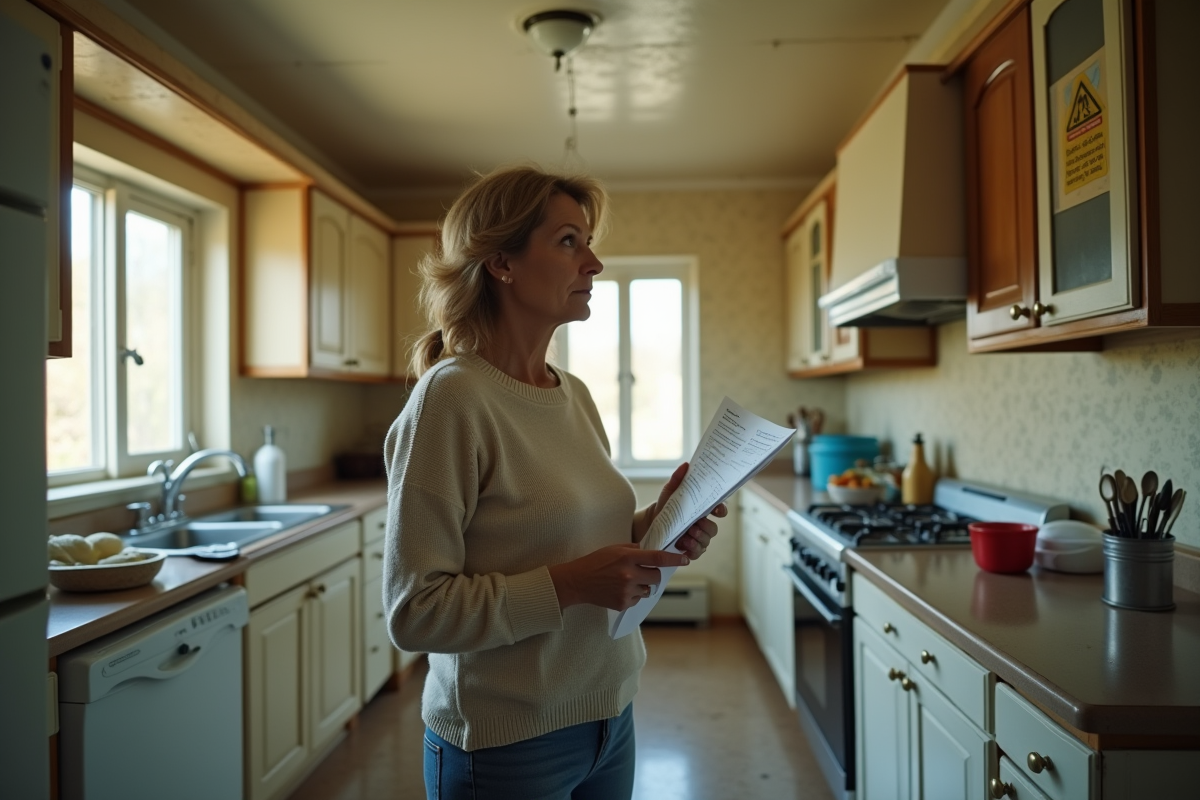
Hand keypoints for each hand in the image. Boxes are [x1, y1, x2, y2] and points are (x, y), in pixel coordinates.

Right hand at [548, 544, 689, 610]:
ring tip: (626, 581)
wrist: (577, 582)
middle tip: (643, 572)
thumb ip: (635, 550)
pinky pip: (638, 599)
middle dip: (653, 574)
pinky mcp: (623, 604)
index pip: (658, 558)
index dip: (674, 559)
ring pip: (648, 590)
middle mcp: (629, 575)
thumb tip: (653, 552)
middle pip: (656, 577)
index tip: (685, 560)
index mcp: (628, 558)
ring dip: (643, 586)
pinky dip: (633, 595)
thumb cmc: (596, 562)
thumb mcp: (615, 548)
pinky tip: (619, 590)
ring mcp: (626, 591)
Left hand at [638, 462, 726, 559]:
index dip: (722, 509)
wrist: (652, 523)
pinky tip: (682, 545)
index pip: (720, 509)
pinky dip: (691, 549)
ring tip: (686, 535)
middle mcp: (704, 524)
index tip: (717, 510)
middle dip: (705, 527)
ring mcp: (698, 538)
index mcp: (703, 509)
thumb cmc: (666, 506)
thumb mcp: (669, 491)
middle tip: (695, 524)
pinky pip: (698, 553)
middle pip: (714, 528)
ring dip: (697, 538)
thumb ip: (677, 479)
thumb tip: (685, 465)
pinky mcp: (691, 550)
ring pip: (706, 541)